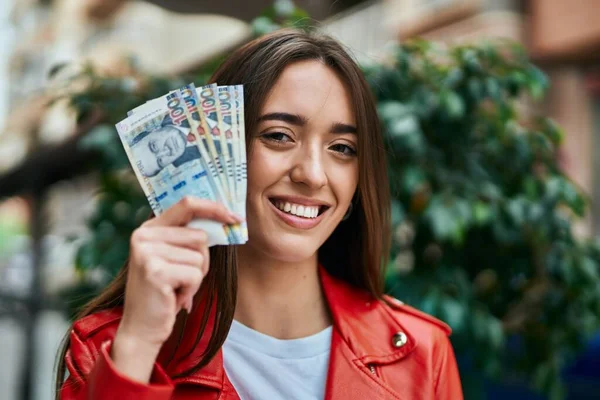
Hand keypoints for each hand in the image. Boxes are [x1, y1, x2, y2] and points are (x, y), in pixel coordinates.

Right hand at [111, 197, 240, 381]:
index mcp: (148, 228)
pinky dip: (191, 289)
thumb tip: (227, 218)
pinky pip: (195, 274)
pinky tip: (174, 297)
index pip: (187, 204)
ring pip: (200, 256)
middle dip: (202, 261)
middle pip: (200, 236)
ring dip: (196, 277)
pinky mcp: (155, 271)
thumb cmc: (164, 294)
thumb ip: (189, 238)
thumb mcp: (173, 258)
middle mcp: (143, 235)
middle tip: (183, 279)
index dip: (214, 208)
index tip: (235, 217)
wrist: (141, 330)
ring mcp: (147, 252)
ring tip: (176, 288)